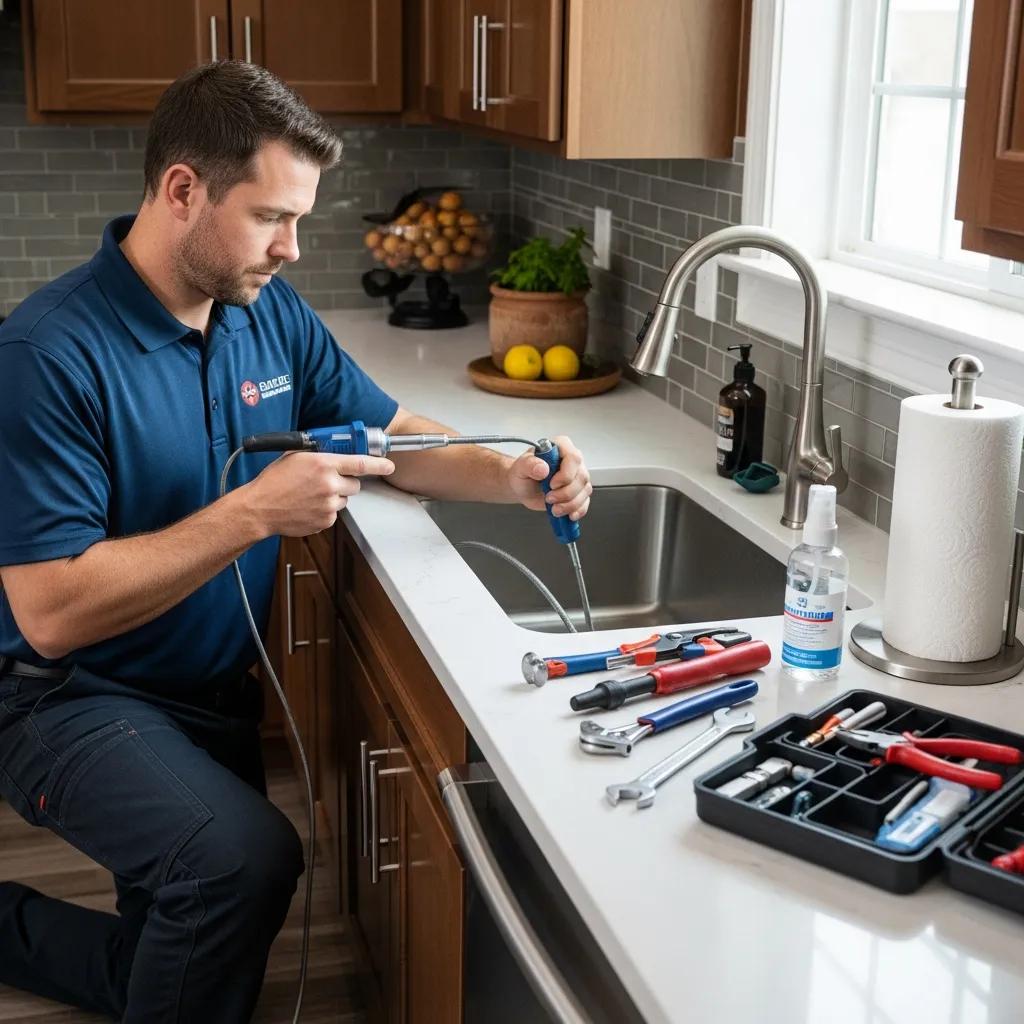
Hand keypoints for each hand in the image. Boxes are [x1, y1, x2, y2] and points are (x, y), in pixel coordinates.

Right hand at [243, 451, 394, 537]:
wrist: (260, 508)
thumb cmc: (274, 481)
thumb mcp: (295, 457)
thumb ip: (319, 454)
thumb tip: (335, 451)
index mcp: (323, 464)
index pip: (360, 463)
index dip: (378, 464)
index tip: (389, 466)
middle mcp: (329, 484)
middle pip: (355, 484)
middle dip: (346, 482)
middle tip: (329, 481)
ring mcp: (328, 504)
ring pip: (345, 499)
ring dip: (335, 496)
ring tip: (312, 495)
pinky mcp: (325, 520)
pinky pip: (334, 513)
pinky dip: (326, 510)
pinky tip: (309, 506)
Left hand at [508, 435, 591, 520]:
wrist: (523, 488)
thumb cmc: (523, 474)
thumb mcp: (520, 467)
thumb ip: (529, 464)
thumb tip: (542, 468)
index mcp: (561, 447)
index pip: (573, 458)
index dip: (565, 474)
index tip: (552, 484)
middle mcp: (572, 461)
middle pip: (581, 477)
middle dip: (565, 493)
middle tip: (549, 498)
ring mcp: (577, 476)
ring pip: (585, 491)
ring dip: (569, 504)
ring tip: (554, 508)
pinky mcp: (579, 492)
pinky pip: (585, 502)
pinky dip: (577, 510)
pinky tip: (568, 514)